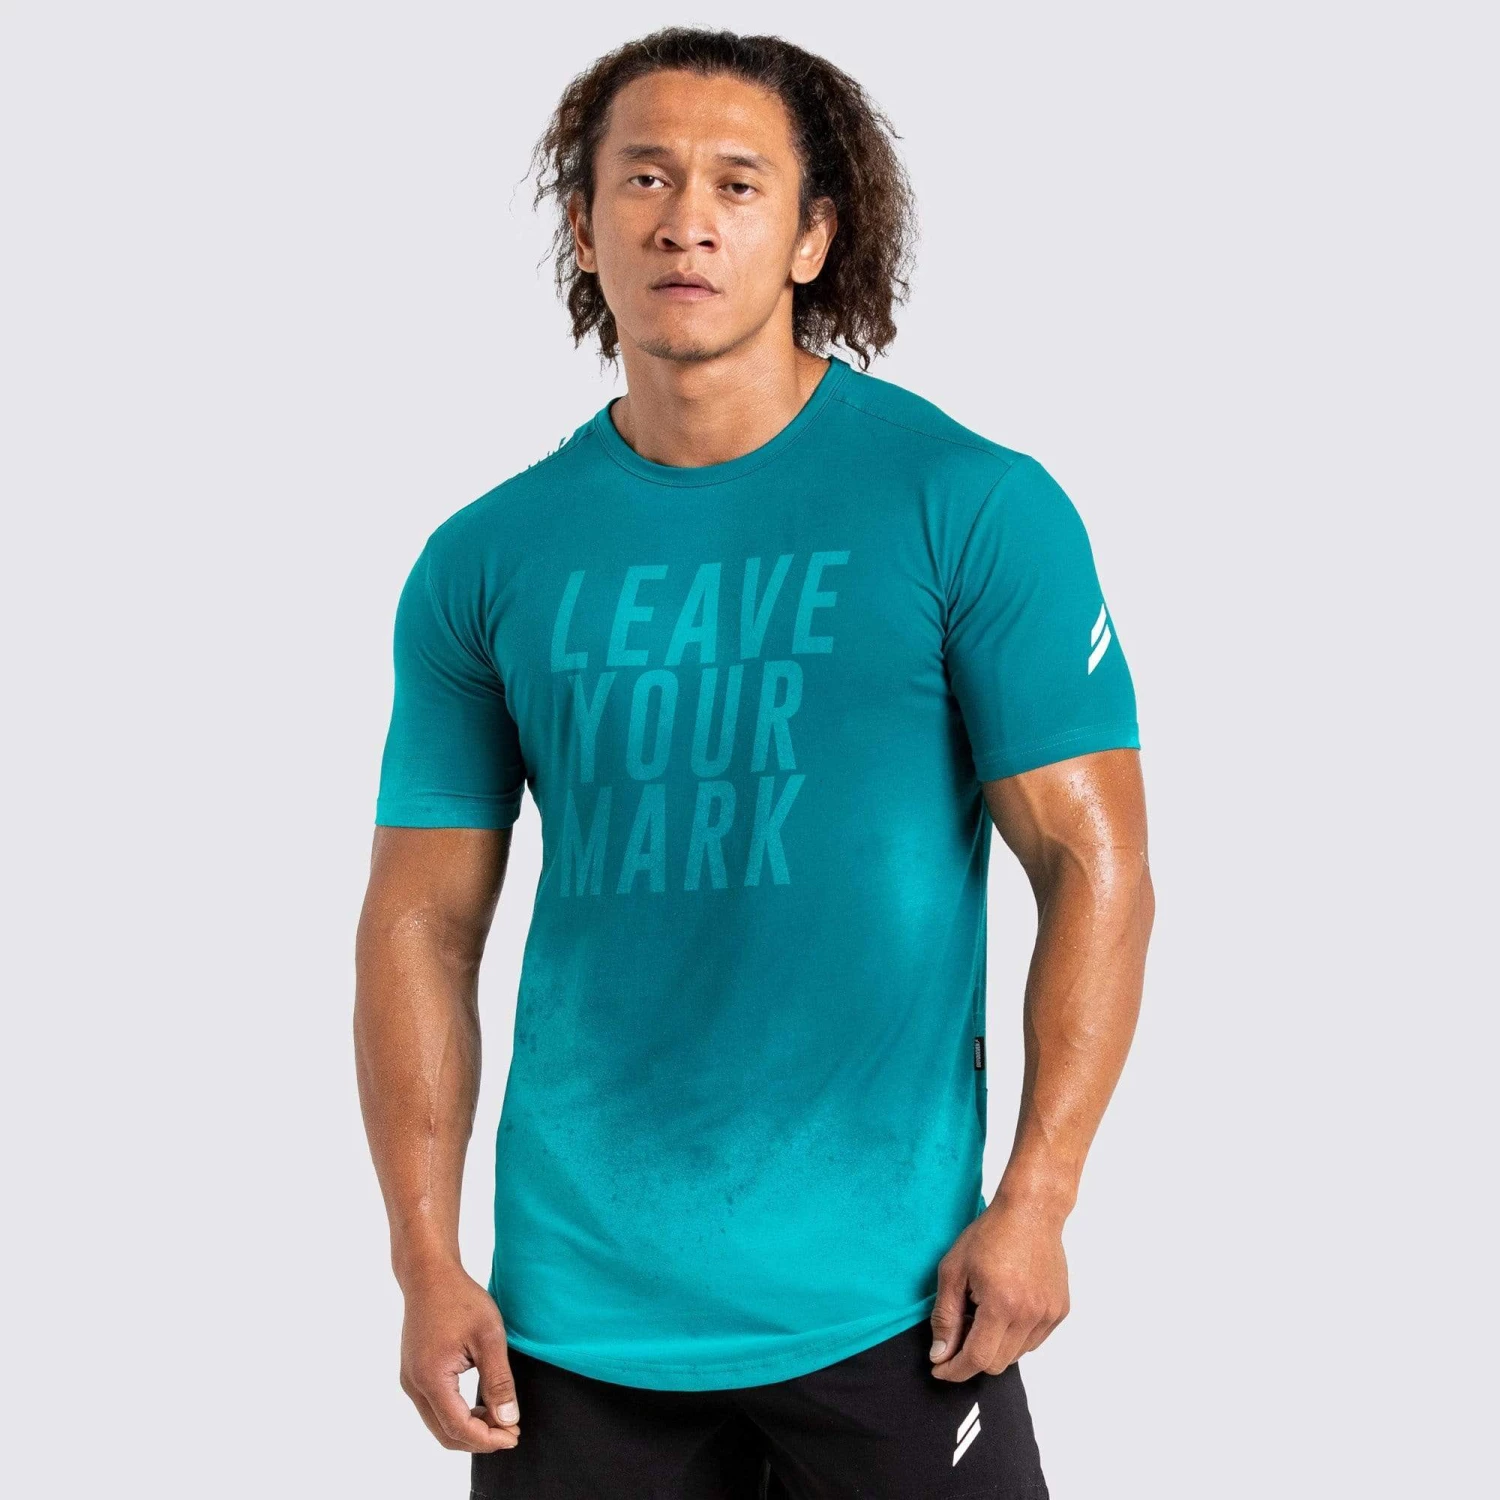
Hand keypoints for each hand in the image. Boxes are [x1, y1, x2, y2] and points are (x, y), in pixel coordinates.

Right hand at [398, 1258, 520, 1451]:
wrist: (429, 1275)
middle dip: (480, 1440)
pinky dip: (457, 1415)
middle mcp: (414, 1385)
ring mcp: (410, 1380)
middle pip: (445, 1434)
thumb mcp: (488, 1337)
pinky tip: (481, 1406)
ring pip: (438, 1424)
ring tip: (501, 1418)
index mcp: (431, 1379)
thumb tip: (508, 1420)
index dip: (489, 1439)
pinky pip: (434, 1408)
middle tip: (511, 1432)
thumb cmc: (460, 1299)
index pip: (459, 1428)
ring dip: (469, 1429)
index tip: (515, 1435)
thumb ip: (498, 1381)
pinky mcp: (413, 1374)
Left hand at [928, 1194, 1069, 1381]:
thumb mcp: (954, 1270)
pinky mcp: (1060, 1311)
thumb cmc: (990, 1235)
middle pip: (996, 1363)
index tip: (939, 1369)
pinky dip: (1014, 1337)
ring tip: (982, 1313)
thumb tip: (940, 1354)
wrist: (1031, 1212)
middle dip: (971, 1358)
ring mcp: (1048, 1315)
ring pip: (1015, 1355)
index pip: (977, 1358)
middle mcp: (1030, 1315)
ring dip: (994, 1346)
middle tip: (957, 1334)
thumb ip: (945, 1316)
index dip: (954, 1370)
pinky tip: (1004, 1310)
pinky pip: (1032, 1342)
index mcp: (1001, 1304)